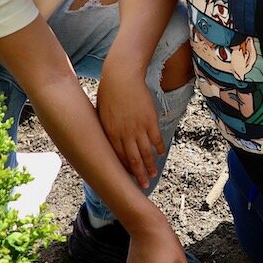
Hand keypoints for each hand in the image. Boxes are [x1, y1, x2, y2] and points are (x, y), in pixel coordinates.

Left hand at [97, 73, 163, 187]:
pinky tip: (161, 154)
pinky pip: (156, 139)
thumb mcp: (101, 113)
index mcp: (110, 133)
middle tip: (144, 186)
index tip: (128, 179)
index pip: (118, 158)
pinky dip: (159, 148)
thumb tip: (107, 139)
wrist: (121, 76)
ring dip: (150, 165)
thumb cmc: (108, 92)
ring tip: (153, 175)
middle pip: (133, 160)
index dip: (124, 170)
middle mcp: (124, 134)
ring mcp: (138, 128)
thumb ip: (106, 129)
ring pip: (146, 152)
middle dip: (138, 175)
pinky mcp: (150, 120)